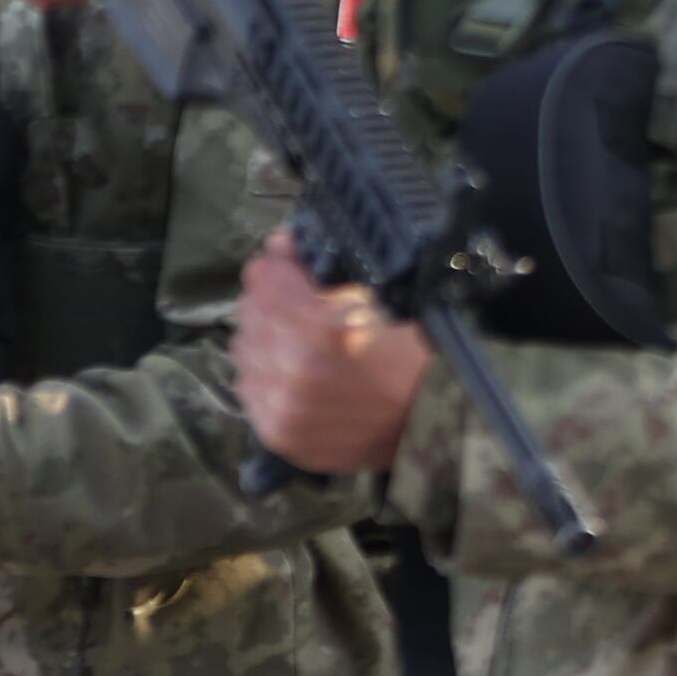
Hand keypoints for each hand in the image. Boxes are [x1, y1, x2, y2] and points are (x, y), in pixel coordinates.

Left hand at [236, 228, 428, 477]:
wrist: (432, 423)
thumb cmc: (416, 356)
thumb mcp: (387, 297)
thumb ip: (329, 269)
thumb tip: (285, 243)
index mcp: (321, 327)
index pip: (262, 274)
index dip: (280, 263)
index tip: (290, 262)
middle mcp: (293, 367)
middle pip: (249, 310)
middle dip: (271, 299)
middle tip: (298, 303)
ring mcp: (281, 405)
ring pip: (244, 348)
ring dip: (265, 337)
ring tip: (298, 340)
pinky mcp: (278, 432)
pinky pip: (248, 387)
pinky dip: (265, 374)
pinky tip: (292, 372)